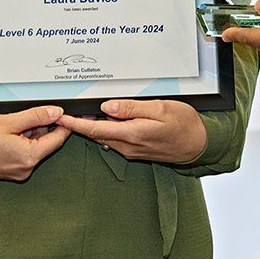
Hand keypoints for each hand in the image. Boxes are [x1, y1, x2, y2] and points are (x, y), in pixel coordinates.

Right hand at [0, 105, 69, 180]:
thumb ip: (35, 116)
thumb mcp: (8, 120)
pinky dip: (20, 142)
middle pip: (45, 144)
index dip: (62, 123)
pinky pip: (23, 154)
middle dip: (41, 127)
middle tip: (29, 113)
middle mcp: (25, 169)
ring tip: (11, 124)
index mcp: (28, 157)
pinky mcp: (9, 171)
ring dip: (29, 134)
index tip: (63, 112)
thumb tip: (55, 113)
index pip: (57, 139)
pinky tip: (7, 133)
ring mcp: (17, 172)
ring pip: (33, 148)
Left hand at [55, 99, 208, 162]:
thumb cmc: (184, 124)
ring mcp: (132, 150)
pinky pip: (116, 140)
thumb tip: (106, 108)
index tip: (60, 118)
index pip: (95, 130)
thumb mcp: (159, 108)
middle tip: (65, 111)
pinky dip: (107, 130)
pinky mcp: (136, 151)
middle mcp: (129, 146)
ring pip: (105, 137)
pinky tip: (108, 119)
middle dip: (79, 124)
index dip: (74, 124)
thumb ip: (131, 108)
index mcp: (132, 134)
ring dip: (93, 127)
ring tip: (82, 113)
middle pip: (96, 134)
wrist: (199, 143)